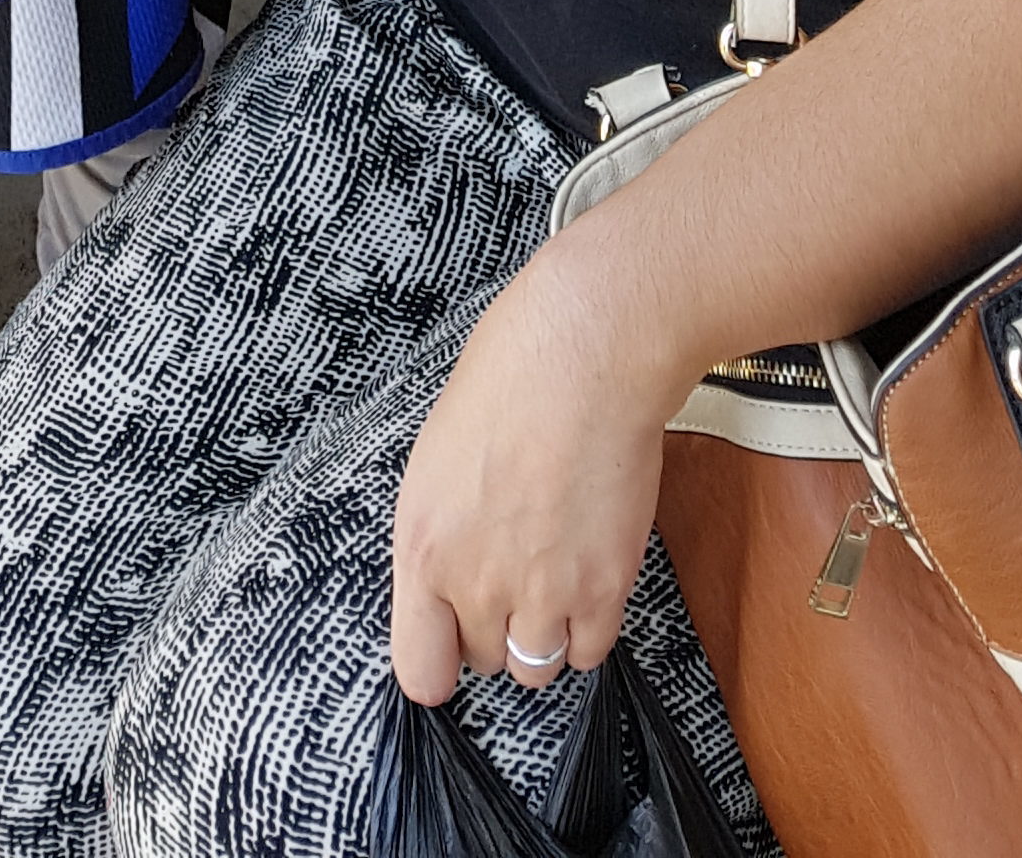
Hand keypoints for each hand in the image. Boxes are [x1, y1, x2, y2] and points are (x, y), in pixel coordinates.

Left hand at [390, 218, 692, 704]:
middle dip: (494, 625)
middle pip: (483, 661)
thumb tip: (449, 579)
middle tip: (509, 572)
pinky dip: (588, 625)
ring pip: (536, 668)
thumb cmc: (509, 377)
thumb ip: (440, 533)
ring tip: (551, 575)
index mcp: (422, 544)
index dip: (437, 656)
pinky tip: (587, 573)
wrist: (585, 353)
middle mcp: (475, 581)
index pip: (418, 668)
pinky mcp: (603, 587)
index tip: (449, 638)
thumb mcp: (437, 457)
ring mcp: (542, 590)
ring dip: (542, 633)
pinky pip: (590, 650)